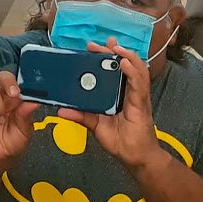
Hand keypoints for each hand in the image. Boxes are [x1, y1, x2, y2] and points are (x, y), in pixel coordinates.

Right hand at [0, 71, 39, 188]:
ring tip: (0, 118)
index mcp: (17, 101)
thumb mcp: (25, 131)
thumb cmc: (14, 142)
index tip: (21, 90)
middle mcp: (4, 99)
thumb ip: (26, 115)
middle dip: (7, 83)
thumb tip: (34, 101)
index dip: (19, 82)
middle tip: (12, 94)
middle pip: (2, 79)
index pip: (18, 83)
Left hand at [58, 37, 163, 170]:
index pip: (112, 70)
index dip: (104, 57)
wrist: (135, 157)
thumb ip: (80, 116)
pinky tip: (124, 63)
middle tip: (98, 44)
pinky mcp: (142, 104)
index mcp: (118, 94)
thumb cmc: (119, 140)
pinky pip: (139, 85)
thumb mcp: (95, 125)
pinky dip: (133, 72)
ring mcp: (137, 97)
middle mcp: (129, 92)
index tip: (91, 47)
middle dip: (112, 52)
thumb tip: (60, 110)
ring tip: (115, 47)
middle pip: (124, 66)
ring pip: (135, 70)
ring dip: (126, 56)